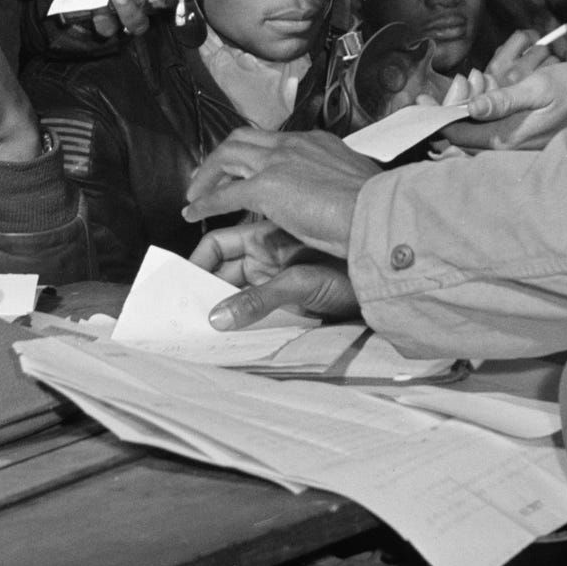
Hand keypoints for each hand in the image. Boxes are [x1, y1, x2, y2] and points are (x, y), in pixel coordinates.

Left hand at [182, 129, 378, 256]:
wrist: (377, 211)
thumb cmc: (377, 205)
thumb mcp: (358, 182)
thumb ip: (339, 182)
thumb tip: (341, 192)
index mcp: (315, 141)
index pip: (273, 139)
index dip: (252, 153)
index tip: (244, 168)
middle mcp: (292, 145)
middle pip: (242, 138)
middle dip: (220, 157)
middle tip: (207, 175)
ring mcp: (277, 163)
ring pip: (227, 157)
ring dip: (207, 176)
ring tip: (195, 194)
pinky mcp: (266, 188)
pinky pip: (224, 194)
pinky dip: (205, 203)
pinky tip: (194, 213)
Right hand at [192, 222, 360, 330]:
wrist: (383, 276)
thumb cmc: (349, 269)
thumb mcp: (299, 284)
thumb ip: (259, 300)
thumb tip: (218, 318)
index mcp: (264, 237)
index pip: (217, 246)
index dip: (198, 263)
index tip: (183, 286)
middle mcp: (266, 253)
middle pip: (222, 269)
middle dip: (204, 287)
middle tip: (186, 311)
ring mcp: (275, 274)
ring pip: (235, 288)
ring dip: (220, 303)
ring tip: (204, 323)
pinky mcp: (287, 294)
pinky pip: (253, 305)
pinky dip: (239, 315)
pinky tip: (231, 328)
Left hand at [436, 59, 566, 150]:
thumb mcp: (537, 88)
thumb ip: (503, 100)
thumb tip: (471, 108)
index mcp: (506, 139)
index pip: (456, 135)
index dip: (436, 117)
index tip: (420, 100)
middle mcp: (506, 149)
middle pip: (461, 137)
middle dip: (448, 112)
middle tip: (441, 90)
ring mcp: (514, 148)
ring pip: (474, 135)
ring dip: (464, 113)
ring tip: (463, 89)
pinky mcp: (520, 142)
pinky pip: (488, 133)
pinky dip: (479, 116)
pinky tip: (483, 96)